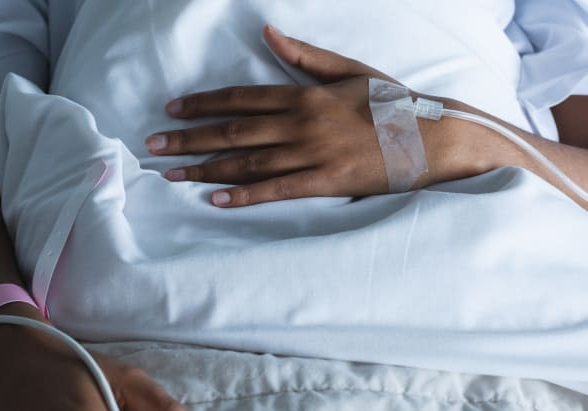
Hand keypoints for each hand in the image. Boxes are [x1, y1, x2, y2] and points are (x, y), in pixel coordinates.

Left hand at [146, 25, 440, 206]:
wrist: (432, 137)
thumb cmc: (392, 104)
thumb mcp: (349, 71)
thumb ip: (305, 56)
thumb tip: (269, 33)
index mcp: (305, 94)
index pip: (241, 98)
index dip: (203, 103)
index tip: (173, 108)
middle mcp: (302, 123)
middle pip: (233, 131)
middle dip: (189, 138)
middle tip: (154, 145)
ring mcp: (313, 154)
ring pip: (247, 161)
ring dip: (205, 168)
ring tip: (171, 174)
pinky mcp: (325, 181)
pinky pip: (276, 190)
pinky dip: (243, 194)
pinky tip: (215, 198)